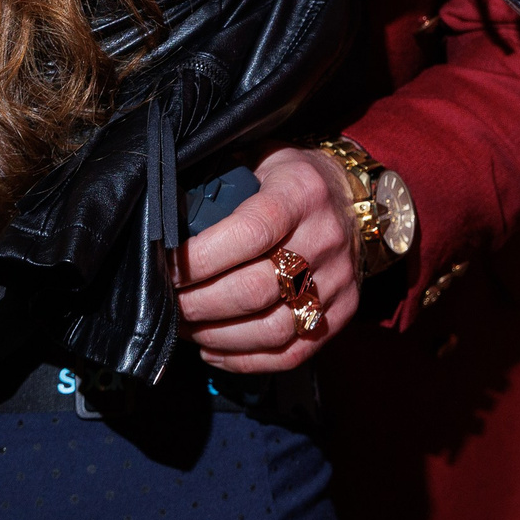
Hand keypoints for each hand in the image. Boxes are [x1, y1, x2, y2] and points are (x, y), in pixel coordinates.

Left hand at [176, 148, 361, 372]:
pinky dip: (244, 360)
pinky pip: (292, 353)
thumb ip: (219, 184)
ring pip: (271, 329)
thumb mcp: (258, 159)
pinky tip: (212, 349)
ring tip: (186, 328)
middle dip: (198, 304)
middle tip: (166, 304)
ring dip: (216, 336)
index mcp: (300, 193)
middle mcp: (324, 239)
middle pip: (255, 289)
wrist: (354, 198)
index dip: (201, 258)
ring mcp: (337, 281)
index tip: (166, 268)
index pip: (249, 232)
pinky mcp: (342, 313)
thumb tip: (165, 220)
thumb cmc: (291, 179)